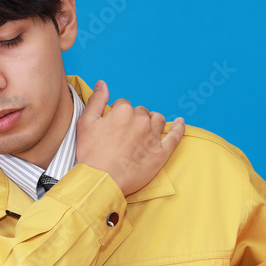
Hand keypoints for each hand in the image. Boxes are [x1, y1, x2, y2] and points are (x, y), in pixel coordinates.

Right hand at [76, 80, 184, 195]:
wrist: (101, 181)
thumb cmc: (91, 155)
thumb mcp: (85, 123)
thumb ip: (96, 100)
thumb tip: (102, 84)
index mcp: (123, 111)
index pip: (123, 105)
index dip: (117, 116)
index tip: (113, 127)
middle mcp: (141, 120)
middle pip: (141, 112)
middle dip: (134, 120)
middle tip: (124, 135)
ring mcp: (153, 136)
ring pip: (157, 120)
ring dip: (152, 122)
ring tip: (144, 132)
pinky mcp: (161, 152)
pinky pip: (175, 136)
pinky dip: (179, 128)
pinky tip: (180, 122)